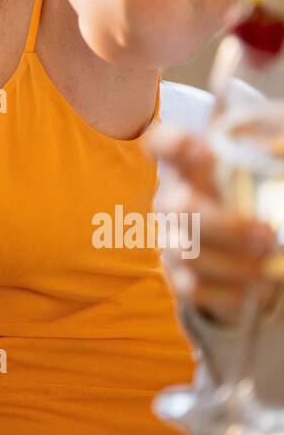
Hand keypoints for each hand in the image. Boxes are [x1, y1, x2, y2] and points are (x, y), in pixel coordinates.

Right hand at [142, 122, 279, 326]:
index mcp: (189, 167)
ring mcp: (171, 240)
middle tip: (268, 233)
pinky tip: (256, 285)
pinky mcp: (178, 277)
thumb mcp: (254, 176)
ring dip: (234, 262)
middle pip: (182, 207)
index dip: (174, 144)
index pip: (163, 144)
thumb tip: (281, 149)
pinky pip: (195, 288)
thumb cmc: (248, 202)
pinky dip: (229, 290)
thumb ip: (264, 160)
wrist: (240, 254)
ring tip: (269, 263)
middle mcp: (172, 200)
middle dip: (228, 225)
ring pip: (189, 253)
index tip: (204, 150)